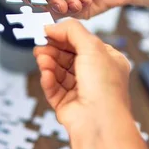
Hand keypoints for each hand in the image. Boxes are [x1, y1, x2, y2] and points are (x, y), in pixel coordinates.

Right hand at [34, 20, 147, 148]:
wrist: (99, 123)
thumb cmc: (105, 88)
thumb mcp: (92, 47)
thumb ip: (72, 31)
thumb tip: (53, 26)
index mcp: (108, 62)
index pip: (83, 43)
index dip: (65, 36)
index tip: (48, 31)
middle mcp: (96, 77)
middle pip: (68, 57)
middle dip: (53, 49)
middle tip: (40, 44)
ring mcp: (81, 92)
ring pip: (59, 72)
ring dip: (49, 63)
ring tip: (41, 57)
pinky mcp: (67, 105)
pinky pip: (53, 88)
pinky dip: (48, 79)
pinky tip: (45, 73)